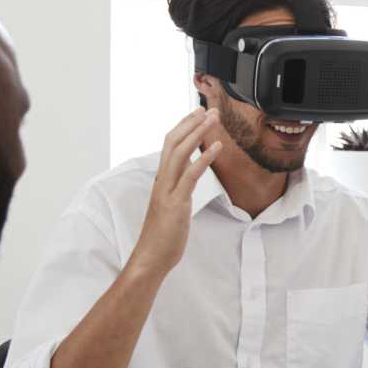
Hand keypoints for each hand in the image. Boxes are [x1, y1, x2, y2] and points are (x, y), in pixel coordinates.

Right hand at [130, 110, 221, 275]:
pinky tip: (217, 148)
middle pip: (172, 142)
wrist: (151, 258)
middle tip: (208, 110)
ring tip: (213, 120)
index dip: (182, 127)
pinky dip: (203, 159)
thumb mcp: (171, 205)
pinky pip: (189, 176)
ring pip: (179, 153)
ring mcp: (167, 191)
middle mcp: (161, 181)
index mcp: (161, 180)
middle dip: (191, 124)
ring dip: (197, 133)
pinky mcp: (176, 204)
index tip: (196, 114)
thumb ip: (177, 188)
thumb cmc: (162, 235)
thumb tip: (187, 175)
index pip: (169, 146)